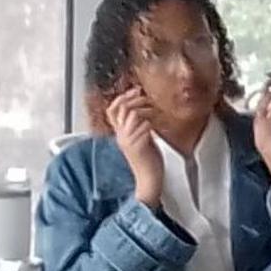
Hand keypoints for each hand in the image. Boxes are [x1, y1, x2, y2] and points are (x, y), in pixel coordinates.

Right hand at [110, 87, 165, 211]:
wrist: (149, 180)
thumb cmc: (148, 162)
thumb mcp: (141, 139)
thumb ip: (139, 126)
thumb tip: (146, 111)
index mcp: (120, 134)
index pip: (112, 111)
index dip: (121, 98)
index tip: (135, 90)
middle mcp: (121, 136)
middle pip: (121, 108)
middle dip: (135, 99)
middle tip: (146, 97)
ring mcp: (128, 141)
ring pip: (132, 115)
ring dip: (146, 109)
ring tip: (155, 109)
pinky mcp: (137, 146)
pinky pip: (144, 125)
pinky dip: (152, 120)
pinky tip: (159, 122)